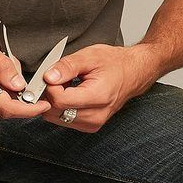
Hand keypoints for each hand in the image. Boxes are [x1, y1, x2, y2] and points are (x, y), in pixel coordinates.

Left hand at [38, 44, 152, 131]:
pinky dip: (61, 107)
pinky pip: (63, 120)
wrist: (133, 73)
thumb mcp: (90, 56)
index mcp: (98, 97)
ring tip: (68, 85)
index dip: (50, 86)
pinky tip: (71, 95)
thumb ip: (67, 66)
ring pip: (56, 117)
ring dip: (55, 101)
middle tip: (60, 78)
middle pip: (55, 112)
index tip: (53, 75)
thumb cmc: (115, 63)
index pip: (59, 100)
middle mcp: (96, 115)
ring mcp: (93, 123)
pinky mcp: (89, 126)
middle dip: (50, 94)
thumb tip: (48, 77)